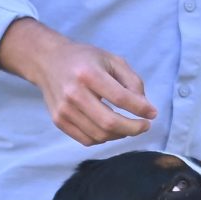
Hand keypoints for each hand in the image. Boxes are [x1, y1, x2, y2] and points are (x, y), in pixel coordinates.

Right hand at [0, 18, 156, 144]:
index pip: (120, 98)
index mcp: (88, 74)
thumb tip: (145, 107)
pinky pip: (87, 140)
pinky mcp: (58, 120)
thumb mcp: (111, 60)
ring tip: (128, 126)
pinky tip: (110, 129)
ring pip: (100, 135)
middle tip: (145, 126)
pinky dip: (104, 138)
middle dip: (134, 128)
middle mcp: (73, 93)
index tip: (152, 113)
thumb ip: (132, 81)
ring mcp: (64, 109)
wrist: (47, 60)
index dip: (140, 109)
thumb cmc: (84, 59)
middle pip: (109, 122)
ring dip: (120, 135)